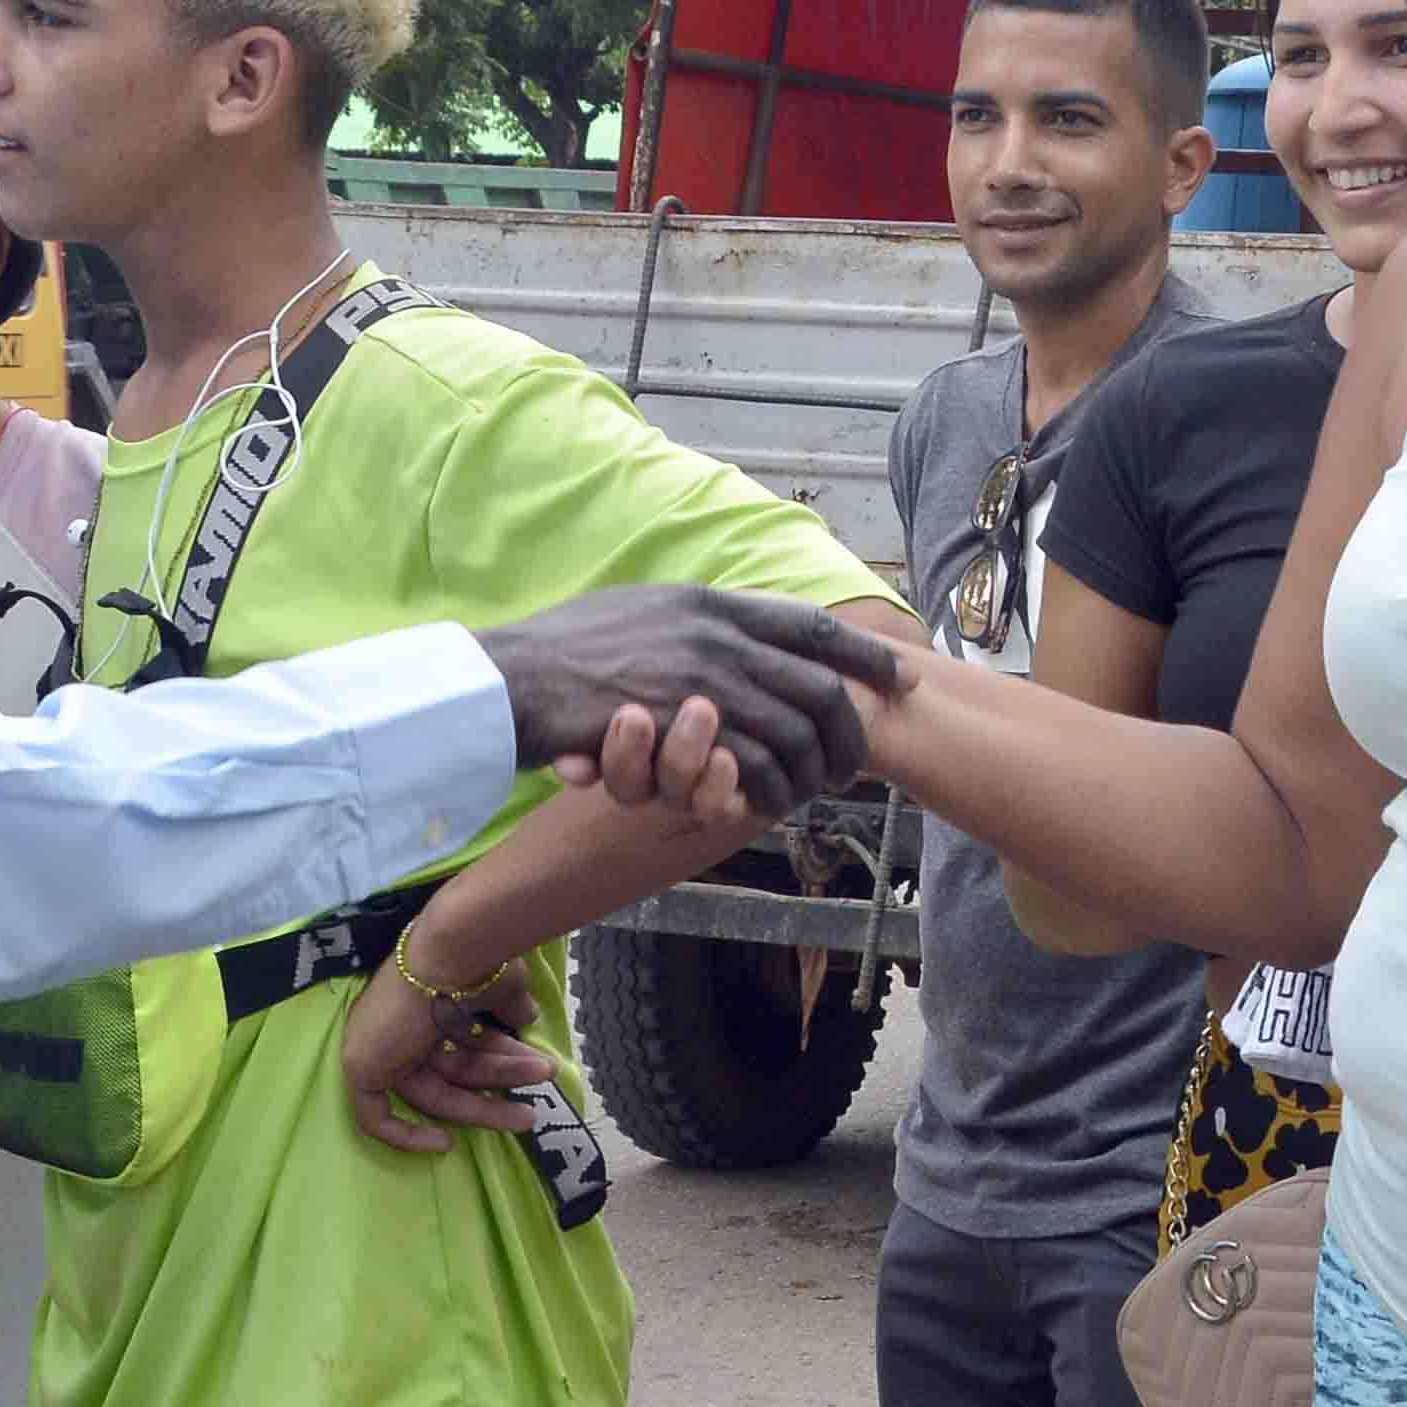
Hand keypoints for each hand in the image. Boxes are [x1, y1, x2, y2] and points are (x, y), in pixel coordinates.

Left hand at [341, 952, 558, 1156]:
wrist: (452, 951)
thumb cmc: (480, 963)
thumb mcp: (502, 987)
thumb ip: (510, 1005)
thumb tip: (526, 1018)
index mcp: (431, 998)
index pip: (463, 1042)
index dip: (493, 1062)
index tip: (527, 1066)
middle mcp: (404, 1021)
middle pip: (453, 1069)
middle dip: (499, 1084)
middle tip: (533, 1105)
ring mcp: (381, 1044)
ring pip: (435, 1092)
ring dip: (483, 1105)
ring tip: (529, 1115)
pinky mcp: (361, 1068)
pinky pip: (375, 1116)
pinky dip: (405, 1135)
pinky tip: (445, 1145)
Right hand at [479, 586, 903, 819]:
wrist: (506, 681)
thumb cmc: (561, 655)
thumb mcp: (638, 613)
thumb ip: (693, 622)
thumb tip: (731, 626)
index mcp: (709, 603)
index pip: (807, 625)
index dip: (862, 653)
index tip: (900, 675)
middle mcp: (714, 633)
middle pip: (817, 684)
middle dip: (851, 728)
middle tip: (861, 760)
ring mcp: (698, 677)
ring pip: (793, 730)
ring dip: (812, 769)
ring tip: (816, 791)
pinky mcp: (680, 724)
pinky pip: (753, 764)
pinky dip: (771, 790)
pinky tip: (771, 803)